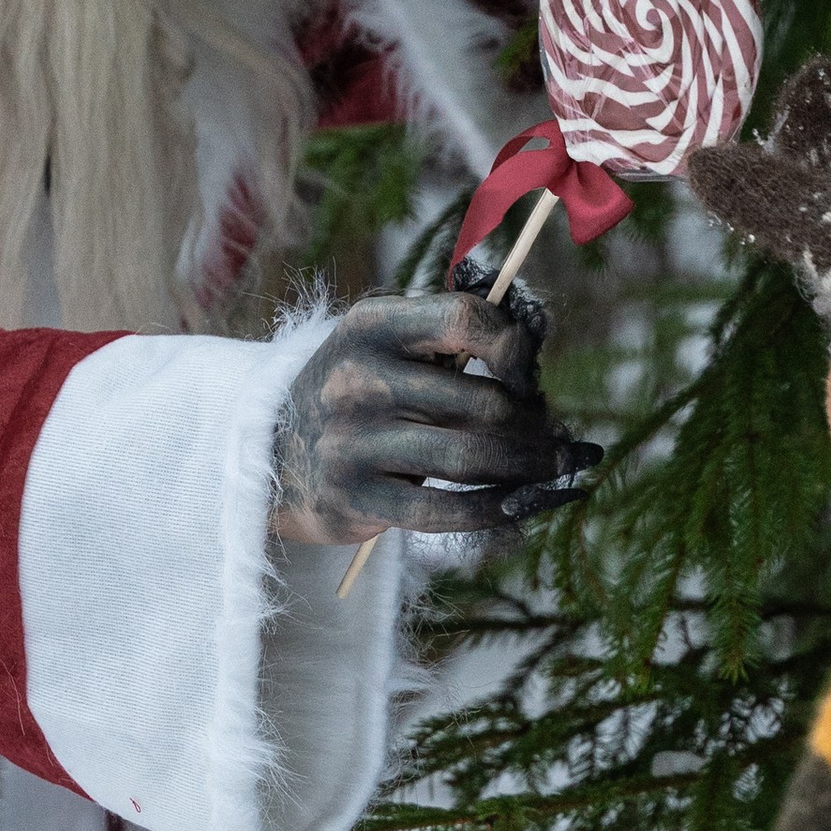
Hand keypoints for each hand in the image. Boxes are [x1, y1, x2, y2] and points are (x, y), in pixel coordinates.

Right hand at [271, 267, 601, 546]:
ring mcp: (351, 443)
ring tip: (556, 469)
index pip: (465, 319)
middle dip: (534, 422)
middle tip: (553, 435)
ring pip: (472, 457)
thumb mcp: (386, 346)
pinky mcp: (355, 500)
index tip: (530, 375)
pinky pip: (447, 511)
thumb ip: (451, 338)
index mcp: (369, 326)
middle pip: (482, 400)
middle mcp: (356, 380)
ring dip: (531, 467)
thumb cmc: (359, 394)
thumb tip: (539, 345)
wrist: (274, 452)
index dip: (515, 347)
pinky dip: (499, 510)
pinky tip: (524, 507)